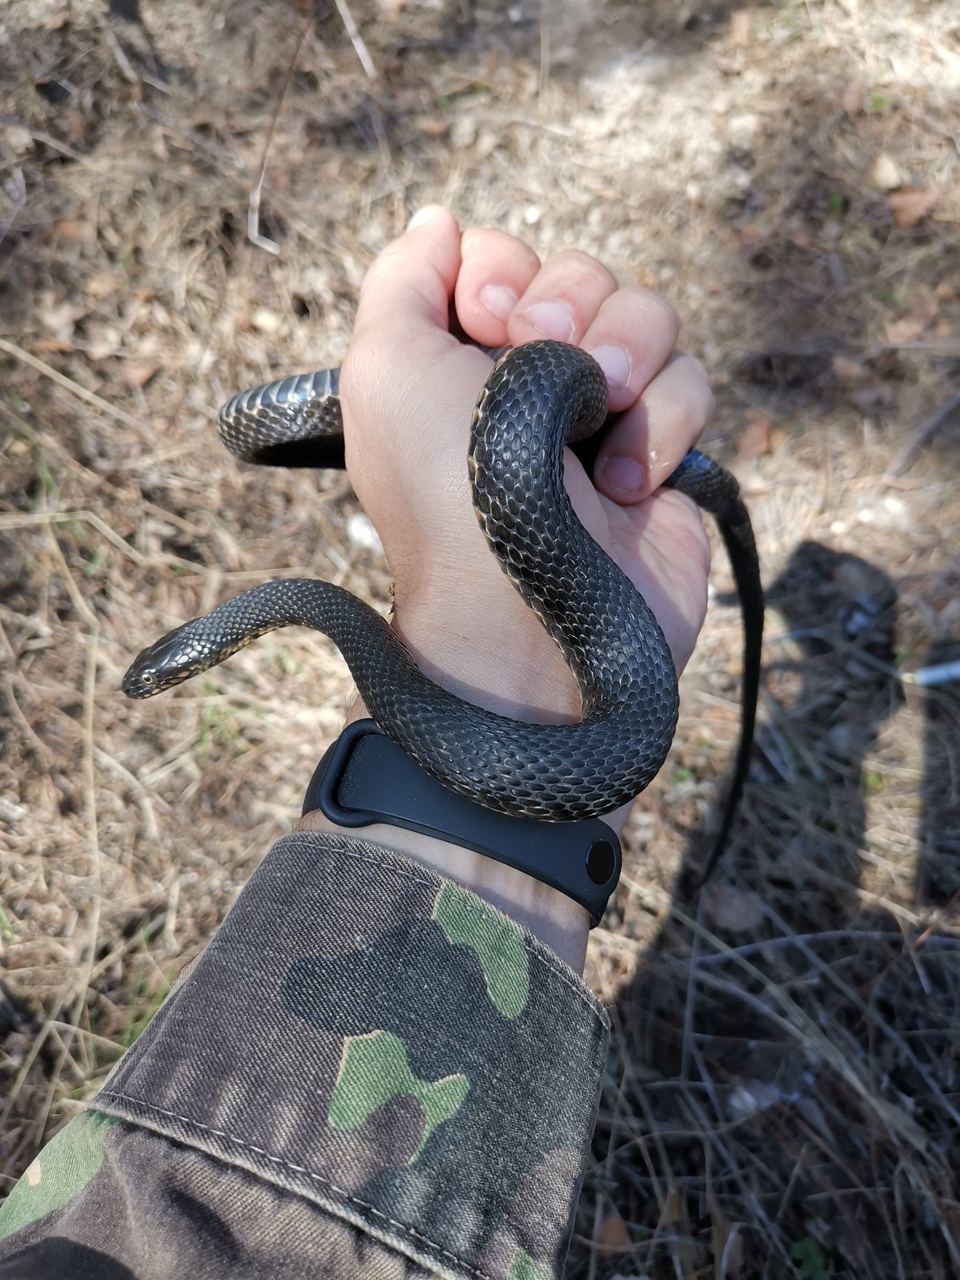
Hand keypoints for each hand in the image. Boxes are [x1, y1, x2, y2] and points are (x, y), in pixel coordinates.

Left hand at [301, 207, 713, 968]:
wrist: (526, 615)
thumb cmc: (445, 494)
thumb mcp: (383, 370)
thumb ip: (401, 281)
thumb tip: (438, 220)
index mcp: (458, 358)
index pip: (500, 257)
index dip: (500, 274)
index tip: (484, 324)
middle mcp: (528, 380)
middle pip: (582, 276)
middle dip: (570, 307)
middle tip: (545, 360)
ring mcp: (601, 417)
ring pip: (649, 316)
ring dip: (626, 358)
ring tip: (595, 423)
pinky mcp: (664, 454)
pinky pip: (693, 382)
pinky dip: (663, 427)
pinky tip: (624, 489)